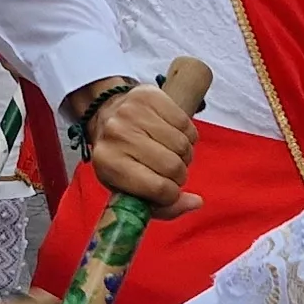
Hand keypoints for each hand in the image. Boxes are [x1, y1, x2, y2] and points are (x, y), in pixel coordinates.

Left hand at [75, 80, 198, 212]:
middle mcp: (117, 134)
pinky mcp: (149, 96)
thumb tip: (195, 203)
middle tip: (170, 171)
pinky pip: (186, 124)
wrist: (107, 114)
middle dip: (179, 175)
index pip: (158, 188)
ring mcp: (132, 112)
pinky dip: (187, 135)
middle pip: (173, 166)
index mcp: (108, 163)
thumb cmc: (121, 158)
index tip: (167, 191)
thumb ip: (163, 207)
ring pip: (182, 145)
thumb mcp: (132, 190)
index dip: (171, 195)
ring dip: (184, 155)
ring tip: (171, 153)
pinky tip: (173, 136)